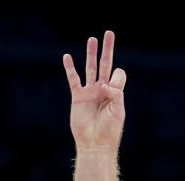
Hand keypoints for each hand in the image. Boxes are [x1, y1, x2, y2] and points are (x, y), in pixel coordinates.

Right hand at [63, 31, 126, 150]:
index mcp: (115, 93)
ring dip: (91, 53)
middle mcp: (103, 89)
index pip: (118, 75)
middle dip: (107, 49)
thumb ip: (116, 94)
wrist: (95, 144)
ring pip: (90, 68)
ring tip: (92, 39)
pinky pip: (73, 79)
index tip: (110, 90)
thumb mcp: (118, 112)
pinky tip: (67, 57)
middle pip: (105, 64)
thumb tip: (106, 82)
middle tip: (109, 33)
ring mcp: (90, 92)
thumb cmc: (110, 131)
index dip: (116, 77)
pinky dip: (69, 68)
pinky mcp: (78, 97)